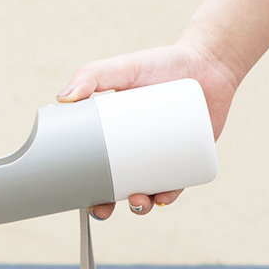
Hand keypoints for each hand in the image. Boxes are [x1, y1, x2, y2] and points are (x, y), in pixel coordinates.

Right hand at [57, 39, 236, 218]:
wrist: (207, 61)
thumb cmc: (161, 63)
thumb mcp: (122, 68)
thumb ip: (90, 75)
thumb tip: (62, 99)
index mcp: (115, 135)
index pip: (95, 167)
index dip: (85, 187)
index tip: (78, 198)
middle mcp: (138, 150)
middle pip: (118, 186)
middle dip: (109, 205)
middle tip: (104, 207)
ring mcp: (164, 156)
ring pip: (148, 191)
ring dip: (141, 206)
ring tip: (138, 199)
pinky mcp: (189, 157)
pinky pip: (177, 184)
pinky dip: (169, 195)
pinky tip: (163, 198)